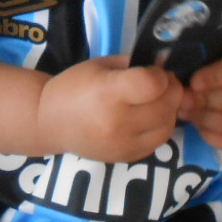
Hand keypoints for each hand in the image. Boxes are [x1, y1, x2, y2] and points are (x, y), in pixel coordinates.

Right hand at [37, 54, 182, 161]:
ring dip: (170, 110)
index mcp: (107, 92)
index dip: (161, 76)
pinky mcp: (126, 157)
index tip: (155, 72)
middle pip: (166, 106)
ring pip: (167, 126)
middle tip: (162, 84)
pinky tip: (149, 117)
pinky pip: (159, 141)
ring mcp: (123, 144)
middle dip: (171, 90)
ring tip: (156, 100)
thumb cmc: (74, 86)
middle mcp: (117, 122)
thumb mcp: (102, 65)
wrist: (50, 121)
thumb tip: (166, 63)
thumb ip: (135, 64)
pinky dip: (161, 127)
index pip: (152, 85)